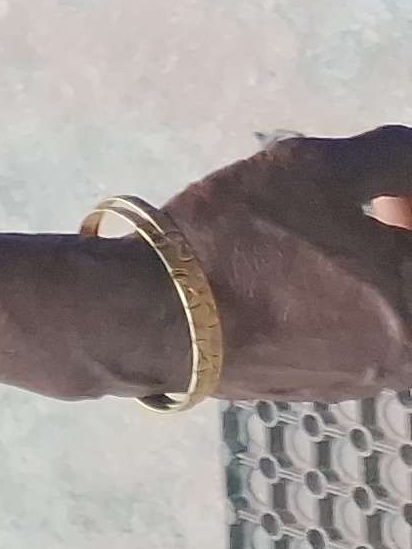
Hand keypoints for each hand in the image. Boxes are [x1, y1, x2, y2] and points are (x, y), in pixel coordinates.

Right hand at [155, 129, 411, 401]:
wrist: (160, 315)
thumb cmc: (242, 236)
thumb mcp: (313, 166)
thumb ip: (389, 158)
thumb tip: (411, 160)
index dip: (405, 203)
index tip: (382, 192)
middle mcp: (410, 348)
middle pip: (411, 286)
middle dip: (393, 244)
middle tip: (359, 213)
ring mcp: (370, 377)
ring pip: (395, 319)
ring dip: (375, 279)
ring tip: (319, 249)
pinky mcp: (328, 390)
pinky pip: (364, 342)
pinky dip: (347, 309)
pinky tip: (293, 285)